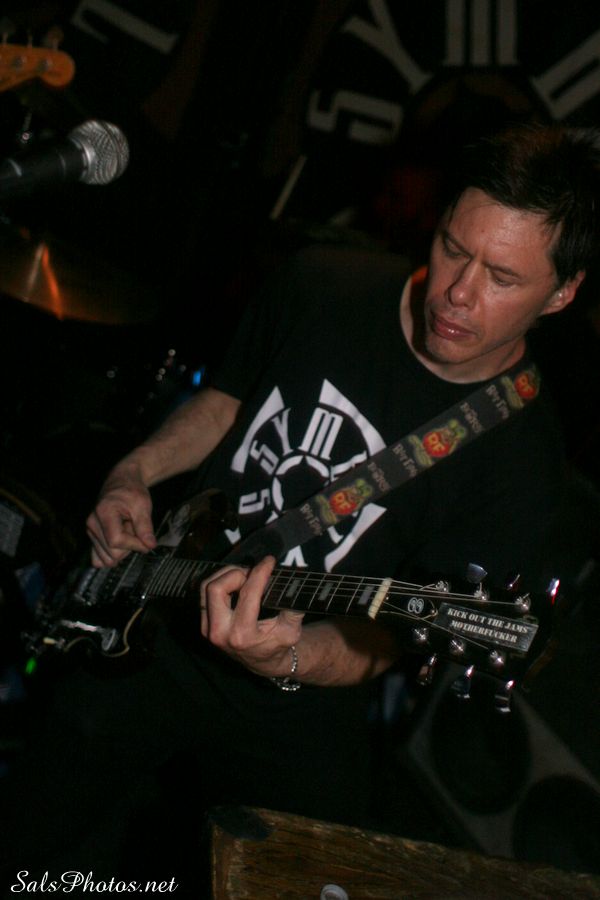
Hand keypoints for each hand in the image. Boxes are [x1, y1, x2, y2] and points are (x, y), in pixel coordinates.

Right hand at [86, 465, 156, 566]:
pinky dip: (113, 554)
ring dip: (122, 549)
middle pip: (112, 552)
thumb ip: (145, 527)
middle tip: (133, 528)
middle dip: (129, 545)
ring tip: (126, 531)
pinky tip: (120, 540)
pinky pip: (99, 558)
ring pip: (108, 557)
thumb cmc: (131, 491)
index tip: (147, 541)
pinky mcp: (92, 538)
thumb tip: (150, 545)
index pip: (116, 541)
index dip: (134, 545)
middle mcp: (92, 524)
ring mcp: (90, 531)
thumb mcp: (142, 505)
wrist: (122, 483)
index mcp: (103, 513)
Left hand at [200, 556, 304, 677]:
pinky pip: (204, 594)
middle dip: (236, 574)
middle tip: (253, 572)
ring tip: (245, 576)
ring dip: (226, 576)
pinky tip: (235, 582)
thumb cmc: (277, 645)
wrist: (262, 662)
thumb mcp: (291, 631)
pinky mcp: (204, 624)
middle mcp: (220, 632)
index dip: (260, 573)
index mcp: (242, 634)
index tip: (269, 561)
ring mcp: (208, 629)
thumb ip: (293, 608)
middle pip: (217, 588)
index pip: (247, 594)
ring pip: (207, 587)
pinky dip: (219, 582)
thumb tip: (296, 581)